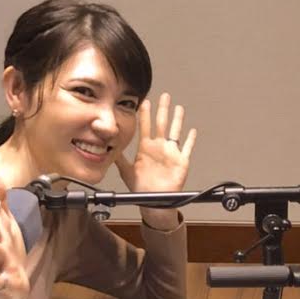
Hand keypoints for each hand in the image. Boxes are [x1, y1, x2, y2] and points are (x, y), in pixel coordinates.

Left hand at [113, 93, 195, 230]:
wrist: (154, 202)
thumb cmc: (141, 187)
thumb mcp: (126, 171)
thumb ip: (119, 159)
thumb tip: (107, 149)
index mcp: (146, 148)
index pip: (145, 126)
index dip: (145, 114)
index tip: (144, 102)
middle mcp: (159, 148)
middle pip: (161, 124)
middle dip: (162, 109)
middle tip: (164, 96)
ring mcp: (170, 153)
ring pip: (175, 132)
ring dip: (177, 120)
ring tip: (178, 107)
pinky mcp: (181, 161)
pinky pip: (187, 148)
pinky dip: (190, 140)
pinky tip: (192, 131)